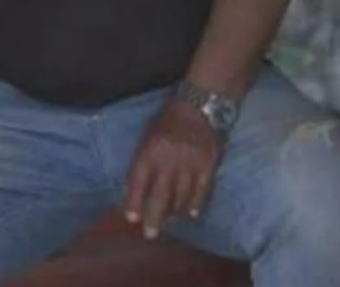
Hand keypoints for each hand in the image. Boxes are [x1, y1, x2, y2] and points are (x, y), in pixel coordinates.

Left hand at [124, 99, 222, 238]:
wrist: (201, 106)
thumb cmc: (169, 120)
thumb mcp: (148, 136)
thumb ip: (143, 160)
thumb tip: (137, 188)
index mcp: (149, 153)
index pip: (138, 184)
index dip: (134, 203)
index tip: (131, 218)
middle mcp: (168, 162)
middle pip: (160, 198)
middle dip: (154, 219)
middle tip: (151, 234)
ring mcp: (189, 165)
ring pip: (181, 198)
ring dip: (174, 213)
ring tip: (171, 220)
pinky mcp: (208, 166)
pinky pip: (201, 191)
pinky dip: (196, 205)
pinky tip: (192, 213)